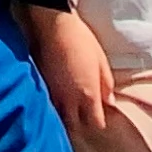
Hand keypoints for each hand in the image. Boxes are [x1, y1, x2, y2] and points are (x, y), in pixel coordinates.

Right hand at [20, 6, 113, 130]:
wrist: (54, 25)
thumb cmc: (81, 40)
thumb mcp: (101, 60)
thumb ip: (106, 84)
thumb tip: (109, 101)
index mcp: (88, 95)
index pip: (95, 123)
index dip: (98, 122)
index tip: (99, 116)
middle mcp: (70, 100)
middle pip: (75, 126)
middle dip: (80, 124)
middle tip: (84, 116)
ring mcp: (53, 95)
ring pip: (59, 117)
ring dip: (65, 116)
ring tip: (69, 110)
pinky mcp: (42, 86)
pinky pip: (49, 105)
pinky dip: (53, 106)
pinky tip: (57, 99)